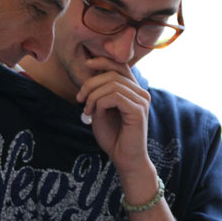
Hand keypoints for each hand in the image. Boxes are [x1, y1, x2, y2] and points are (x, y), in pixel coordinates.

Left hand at [75, 57, 150, 175]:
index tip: (86, 64)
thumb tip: (90, 73)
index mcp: (134, 91)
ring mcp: (142, 101)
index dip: (103, 60)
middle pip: (113, 74)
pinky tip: (94, 113)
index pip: (121, 65)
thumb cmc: (113, 136)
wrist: (124, 159)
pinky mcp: (138, 110)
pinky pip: (114, 96)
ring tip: (86, 110)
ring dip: (93, 95)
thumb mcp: (101, 109)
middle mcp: (141, 93)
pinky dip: (99, 103)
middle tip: (79, 99)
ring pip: (112, 84)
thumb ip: (99, 92)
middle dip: (90, 83)